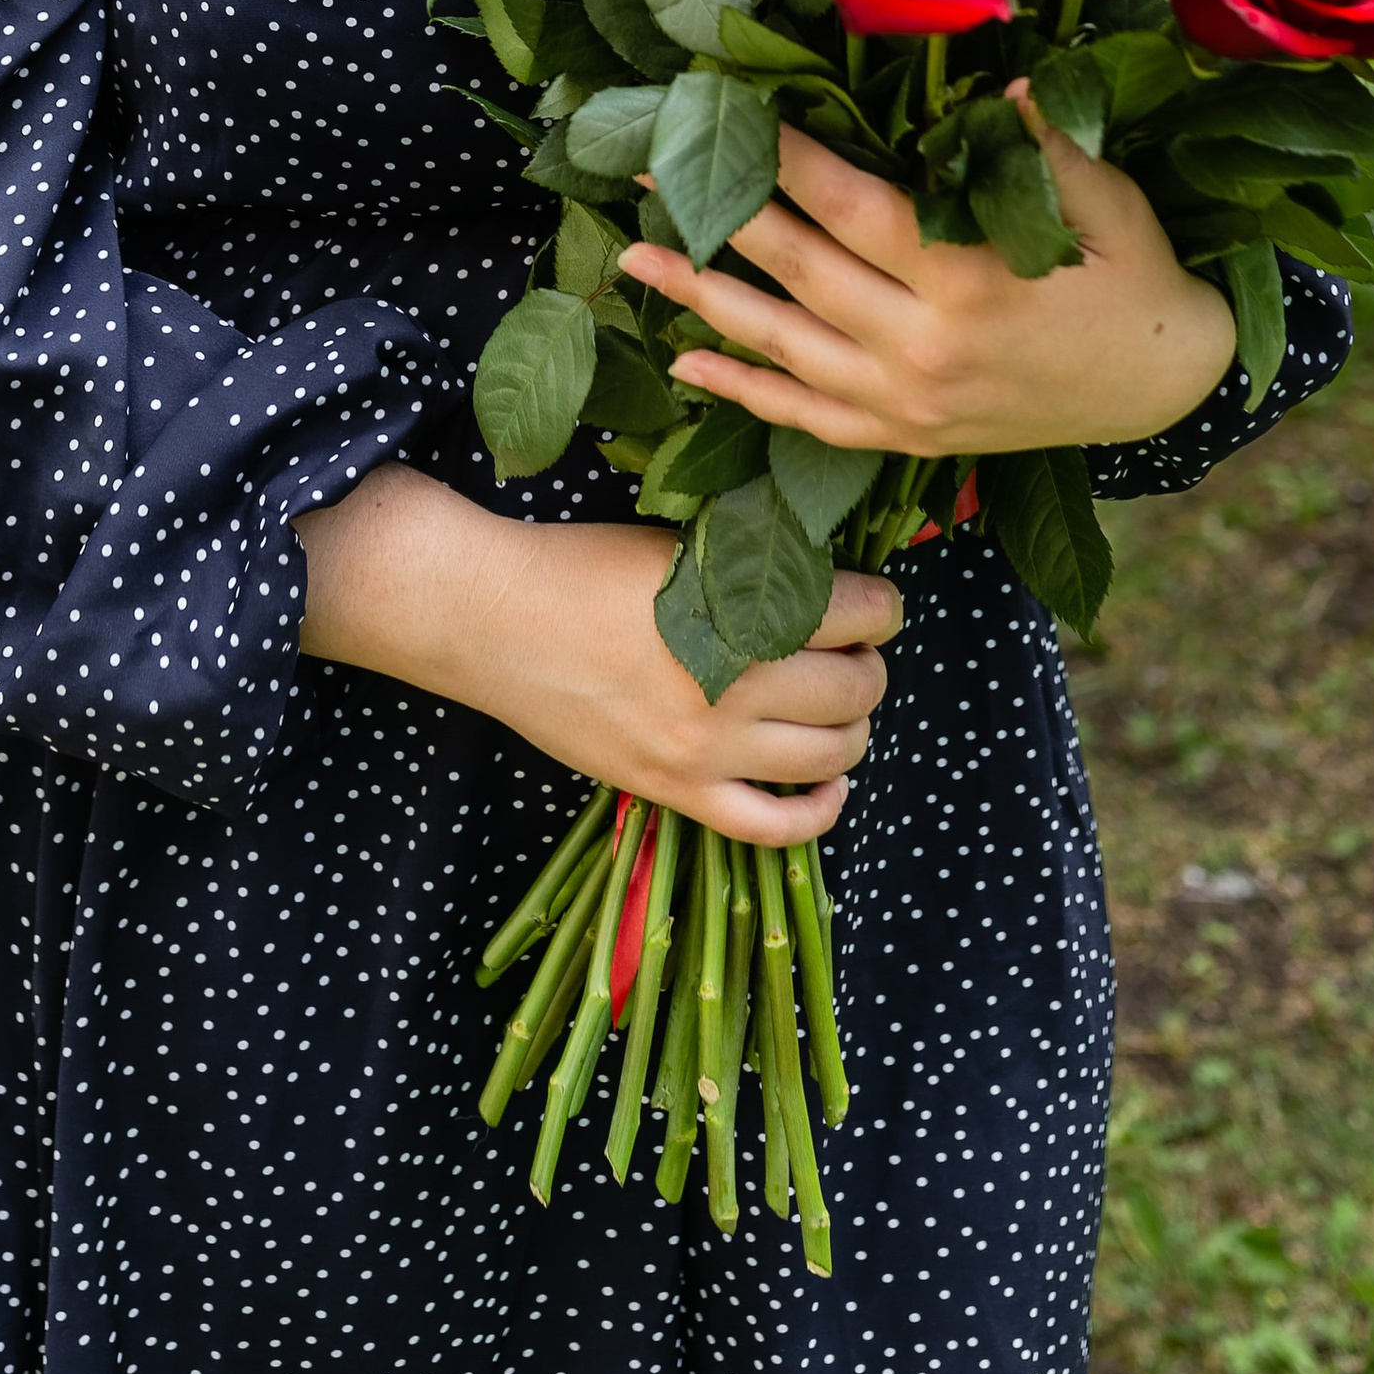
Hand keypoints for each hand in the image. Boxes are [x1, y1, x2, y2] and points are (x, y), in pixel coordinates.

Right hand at [296, 462, 899, 843]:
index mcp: (734, 610)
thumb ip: (750, 569)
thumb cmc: (581, 567)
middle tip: (856, 651)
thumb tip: (828, 584)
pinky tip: (829, 785)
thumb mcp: (678, 546)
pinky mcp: (673, 792)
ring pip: (828, 756)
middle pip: (853, 689)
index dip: (882, 608)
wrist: (492, 619)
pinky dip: (818, 812)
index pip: (857, 615)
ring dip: (852, 730)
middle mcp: (730, 686)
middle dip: (870, 666)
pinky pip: (772, 827)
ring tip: (839, 707)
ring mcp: (703, 750)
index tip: (877, 605)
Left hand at [623, 90, 1237, 461]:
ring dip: (701, 298)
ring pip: (782, 346)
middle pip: (797, 269)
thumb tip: (992, 84)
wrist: (1166, 387)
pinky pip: (804, 418)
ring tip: (630, 256)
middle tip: (642, 165)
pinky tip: (686, 361)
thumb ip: (1040, 145)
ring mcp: (907, 402)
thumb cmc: (1132, 274)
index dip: (783, 156)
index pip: (850, 204)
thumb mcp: (1103, 199)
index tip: (727, 108)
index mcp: (968, 275)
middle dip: (718, 212)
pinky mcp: (904, 438)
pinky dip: (742, 392)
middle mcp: (924, 345)